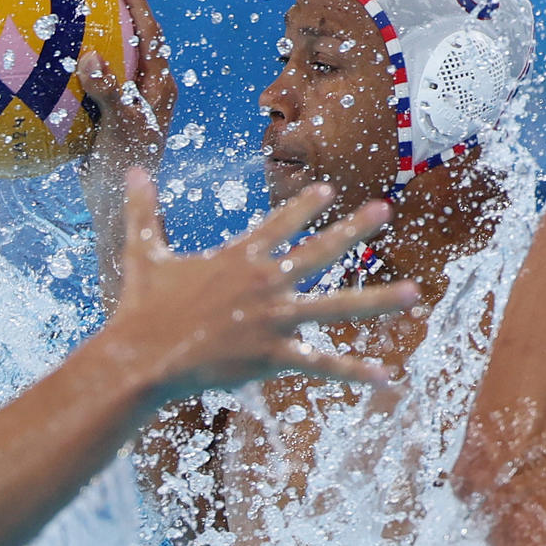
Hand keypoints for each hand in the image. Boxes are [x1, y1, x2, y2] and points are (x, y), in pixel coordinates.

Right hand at [76, 0, 177, 210]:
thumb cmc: (125, 170)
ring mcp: (128, 105)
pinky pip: (93, 84)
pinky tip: (50, 64)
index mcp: (159, 88)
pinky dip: (78, 68)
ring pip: (116, 61)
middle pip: (137, 40)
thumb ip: (110, 93)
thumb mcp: (120, 129)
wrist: (117, 209)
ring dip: (100, 37)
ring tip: (73, 13)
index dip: (137, 3)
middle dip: (120, 11)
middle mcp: (148, 92)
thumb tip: (91, 57)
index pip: (152, 34)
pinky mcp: (108, 119)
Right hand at [100, 171, 417, 400]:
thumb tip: (131, 171)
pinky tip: (385, 374)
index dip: (305, 206)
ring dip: (378, 300)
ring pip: (336, 307)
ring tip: (414, 294)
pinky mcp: (272, 355)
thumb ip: (144, 211)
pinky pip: (320, 363)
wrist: (143, 356)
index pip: (279, 223)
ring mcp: (273, 319)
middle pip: (319, 251)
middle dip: (354, 230)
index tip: (329, 192)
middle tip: (384, 210)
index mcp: (238, 257)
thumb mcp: (142, 252)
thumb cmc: (140, 307)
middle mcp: (264, 283)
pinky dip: (353, 370)